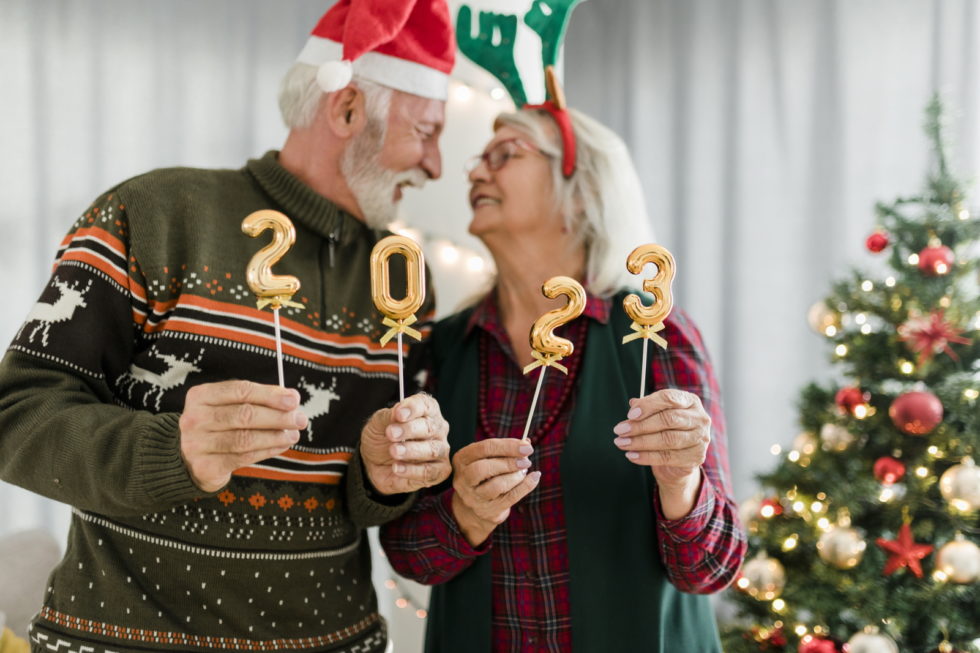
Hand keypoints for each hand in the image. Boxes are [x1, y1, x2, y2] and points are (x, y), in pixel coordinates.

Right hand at [179, 380, 306, 491]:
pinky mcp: (205, 467)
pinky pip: (243, 458)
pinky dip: (267, 451)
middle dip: (277, 417)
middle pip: (244, 415)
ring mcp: (196, 444)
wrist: (188, 459)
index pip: (241, 390)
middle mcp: (194, 418)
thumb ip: (258, 399)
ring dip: (275, 436)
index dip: (270, 395)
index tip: (294, 399)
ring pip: (245, 439)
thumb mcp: (230, 406)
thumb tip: (292, 398)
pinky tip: (281, 446)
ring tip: (293, 434)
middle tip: (300, 419)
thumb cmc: (218, 426)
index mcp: (201, 396)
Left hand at [360, 393, 449, 494]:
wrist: (374, 464)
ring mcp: (440, 450)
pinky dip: (412, 470)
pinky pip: (430, 471)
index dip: (413, 408)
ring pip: (432, 450)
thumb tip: (398, 411)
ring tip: (393, 451)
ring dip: (411, 450)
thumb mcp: (377, 424)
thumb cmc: (381, 438)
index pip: (426, 405)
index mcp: (426, 411)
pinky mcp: (439, 471)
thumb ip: (388, 416)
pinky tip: (396, 467)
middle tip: (391, 434)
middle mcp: (437, 429)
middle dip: (409, 430)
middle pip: (430, 427)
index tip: (398, 414)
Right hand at [450, 438, 539, 546]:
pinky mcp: (486, 511)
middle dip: (509, 462)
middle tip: (526, 461)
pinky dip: (526, 486)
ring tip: (524, 471)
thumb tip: (526, 442)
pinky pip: (510, 498)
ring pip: (497, 485)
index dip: (507, 446)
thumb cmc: (486, 474)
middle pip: (484, 468)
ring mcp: (473, 497)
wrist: (477, 504)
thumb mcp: (489, 458)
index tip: (526, 446)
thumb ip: (506, 449)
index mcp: (462, 459)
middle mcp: (463, 479)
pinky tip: (534, 477)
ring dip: (516, 476)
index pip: (484, 448)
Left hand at [612, 389, 708, 517]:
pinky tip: (631, 455)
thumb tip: (633, 404)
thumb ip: (645, 407)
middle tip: (619, 430)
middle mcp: (700, 418)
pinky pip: (667, 457)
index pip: (669, 398)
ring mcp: (700, 438)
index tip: (630, 415)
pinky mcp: (696, 457)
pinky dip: (646, 457)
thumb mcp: (655, 415)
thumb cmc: (665, 430)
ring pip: (667, 439)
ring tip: (622, 443)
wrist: (678, 460)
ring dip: (640, 442)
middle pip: (668, 419)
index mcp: (690, 400)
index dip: (648, 405)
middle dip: (640, 425)